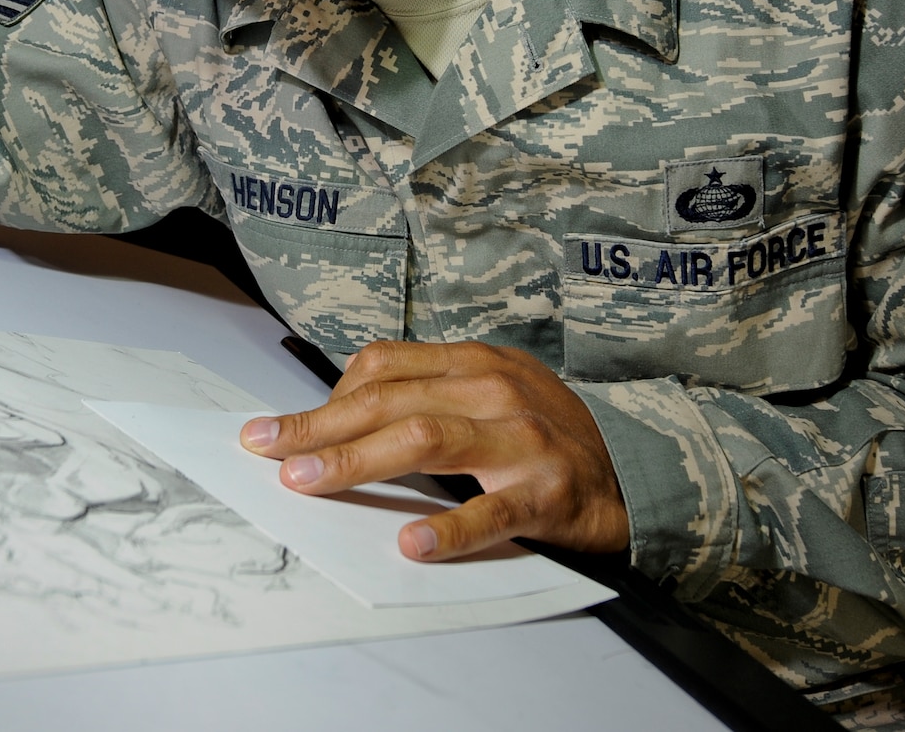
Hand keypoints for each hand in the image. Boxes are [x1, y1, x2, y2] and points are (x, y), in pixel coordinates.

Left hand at [240, 340, 628, 560]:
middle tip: (269, 450)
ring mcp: (521, 440)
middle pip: (390, 402)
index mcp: (473, 363)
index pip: (381, 368)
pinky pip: (491, 511)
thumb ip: (429, 393)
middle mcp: (493, 390)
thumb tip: (342, 414)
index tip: (277, 427)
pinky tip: (412, 542)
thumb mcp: (490, 391)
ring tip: (308, 481)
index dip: (324, 398)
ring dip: (357, 461)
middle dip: (319, 427)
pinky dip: (449, 528)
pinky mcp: (547, 493)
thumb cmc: (546, 433)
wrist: (635, 470)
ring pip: (426, 440)